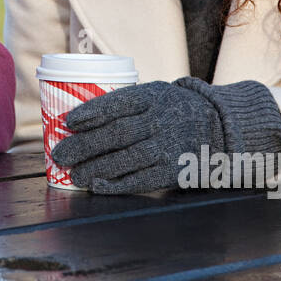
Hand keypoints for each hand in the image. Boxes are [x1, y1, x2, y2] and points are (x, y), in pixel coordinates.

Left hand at [50, 80, 224, 193]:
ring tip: (74, 175)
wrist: (219, 127)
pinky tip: (98, 186)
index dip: (92, 112)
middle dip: (85, 145)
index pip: (119, 103)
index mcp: (154, 96)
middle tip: (60, 155)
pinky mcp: (174, 171)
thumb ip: (126, 103)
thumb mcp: (156, 94)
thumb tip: (78, 120)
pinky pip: (142, 179)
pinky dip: (117, 184)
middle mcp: (161, 120)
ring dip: (96, 168)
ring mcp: (168, 146)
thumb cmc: (173, 109)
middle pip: (118, 134)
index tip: (69, 121)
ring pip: (127, 159)